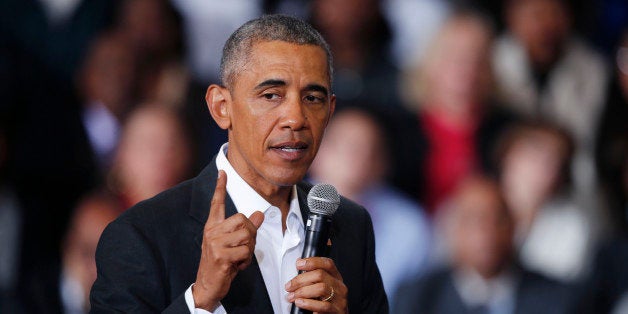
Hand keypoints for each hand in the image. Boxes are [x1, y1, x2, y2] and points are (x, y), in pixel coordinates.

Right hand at [192, 170, 264, 309]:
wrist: (208, 284)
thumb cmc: (221, 263)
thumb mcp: (232, 244)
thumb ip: (244, 229)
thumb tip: (260, 214)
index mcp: (213, 227)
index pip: (216, 203)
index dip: (220, 187)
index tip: (222, 172)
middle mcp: (212, 232)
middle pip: (242, 219)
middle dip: (251, 233)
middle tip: (245, 246)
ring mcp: (215, 244)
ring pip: (247, 236)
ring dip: (249, 249)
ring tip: (239, 257)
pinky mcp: (221, 256)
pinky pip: (245, 252)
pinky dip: (246, 261)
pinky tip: (237, 266)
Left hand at [285, 257, 347, 312]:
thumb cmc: (325, 305)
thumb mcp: (321, 289)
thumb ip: (313, 280)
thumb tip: (298, 270)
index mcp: (336, 278)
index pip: (327, 264)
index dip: (312, 261)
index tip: (299, 264)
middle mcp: (339, 286)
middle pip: (320, 275)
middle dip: (300, 280)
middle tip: (289, 286)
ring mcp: (340, 299)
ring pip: (321, 288)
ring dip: (302, 292)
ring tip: (292, 296)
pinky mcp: (337, 311)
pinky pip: (323, 305)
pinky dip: (308, 303)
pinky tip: (300, 303)